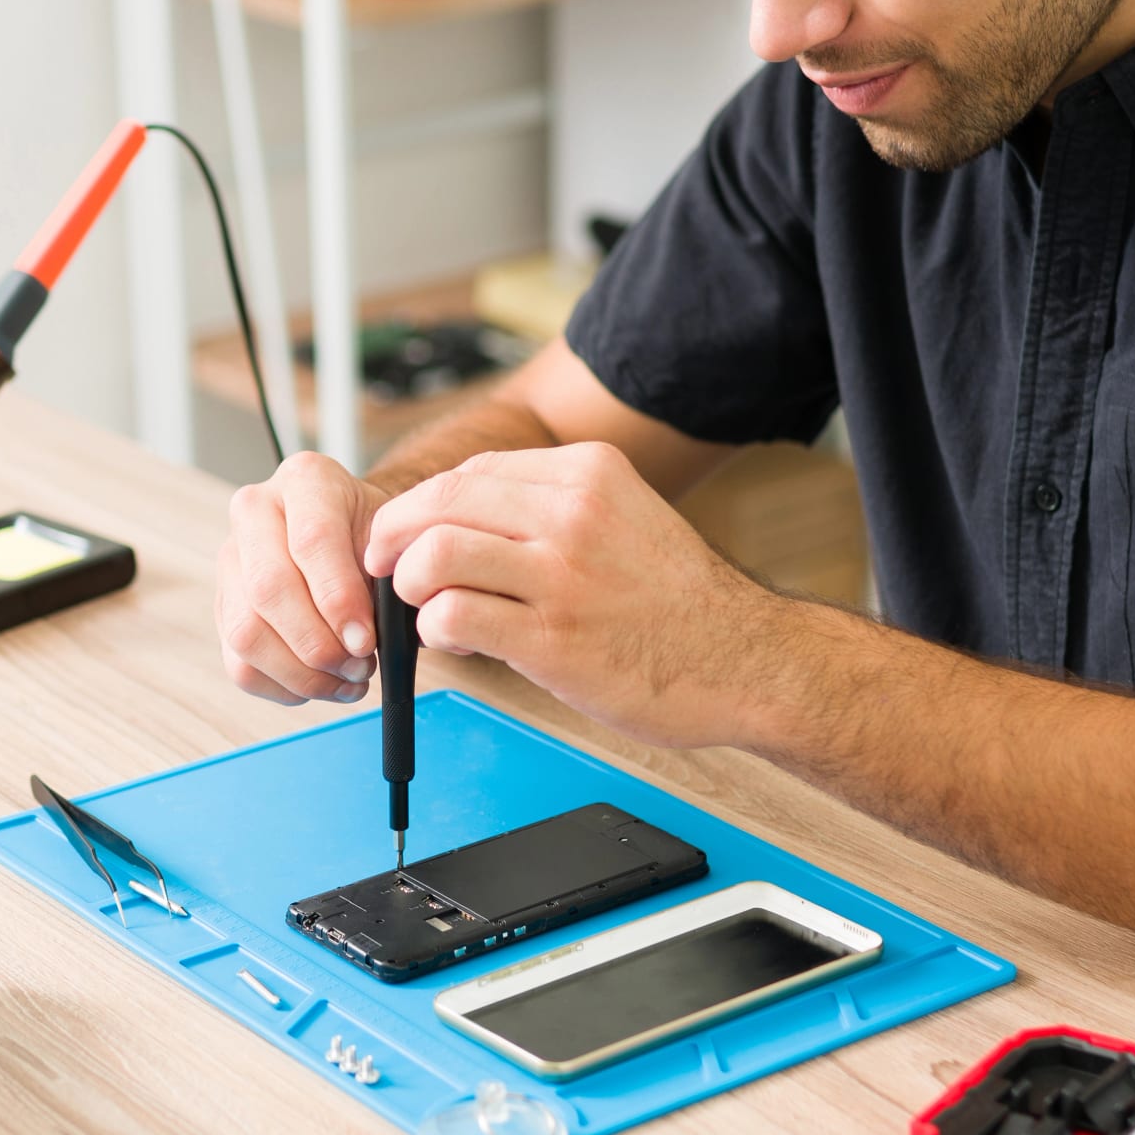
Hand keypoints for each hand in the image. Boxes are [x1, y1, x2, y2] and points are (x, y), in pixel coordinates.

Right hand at [215, 452, 383, 705]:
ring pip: (246, 633)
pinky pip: (240, 664)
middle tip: (359, 666)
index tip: (365, 640)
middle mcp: (256, 511)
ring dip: (301, 674)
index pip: (311, 541)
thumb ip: (389, 577)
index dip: (339, 599)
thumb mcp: (396, 542)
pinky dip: (283, 688)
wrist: (359, 540)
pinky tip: (321, 684)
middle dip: (318, 644)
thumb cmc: (379, 541)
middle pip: (268, 589)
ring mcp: (231, 559)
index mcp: (306, 480)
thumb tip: (366, 636)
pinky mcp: (223, 606)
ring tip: (346, 679)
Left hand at [362, 442, 784, 751]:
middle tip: (387, 571)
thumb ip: (555, 510)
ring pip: (434, 554)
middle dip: (394, 538)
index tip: (410, 535)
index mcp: (588, 473)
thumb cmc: (680, 603)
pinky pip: (452, 617)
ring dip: (410, 584)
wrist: (747, 662)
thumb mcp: (626, 518)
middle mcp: (572, 512)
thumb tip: (464, 519)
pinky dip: (436, 632)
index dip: (423, 505)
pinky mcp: (552, 638)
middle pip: (440, 502)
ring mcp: (562, 574)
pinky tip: (460, 644)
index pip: (471, 472)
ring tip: (425, 608)